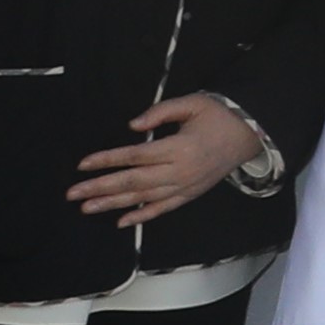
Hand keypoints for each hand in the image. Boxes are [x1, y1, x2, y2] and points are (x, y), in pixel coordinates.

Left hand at [66, 93, 268, 223]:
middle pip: (133, 181)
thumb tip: (132, 126)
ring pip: (142, 198)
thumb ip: (161, 112)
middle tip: (73, 194)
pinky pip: (162, 209)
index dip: (108, 160)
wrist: (251, 134)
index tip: (83, 165)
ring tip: (87, 208)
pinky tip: (121, 221)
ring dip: (113, 204)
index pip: (135, 156)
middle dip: (100, 187)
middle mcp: (179, 171)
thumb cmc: (220, 115)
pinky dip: (141, 217)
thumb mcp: (193, 103)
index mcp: (178, 147)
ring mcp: (184, 186)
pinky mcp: (189, 195)